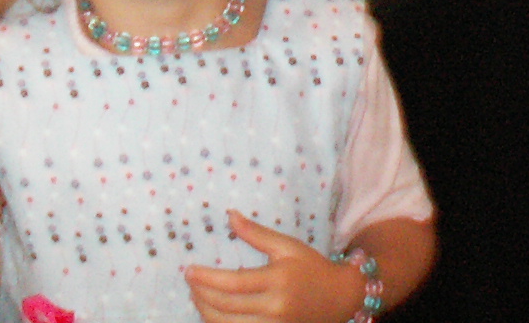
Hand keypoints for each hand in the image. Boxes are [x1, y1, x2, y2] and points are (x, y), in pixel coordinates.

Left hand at [184, 212, 364, 320]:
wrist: (339, 298)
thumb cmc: (312, 267)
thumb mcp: (287, 246)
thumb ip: (256, 233)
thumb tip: (229, 215)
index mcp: (278, 281)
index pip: (233, 283)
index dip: (206, 279)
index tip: (189, 270)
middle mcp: (274, 308)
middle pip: (225, 308)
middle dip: (201, 295)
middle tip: (189, 282)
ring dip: (206, 313)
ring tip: (198, 297)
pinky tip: (213, 312)